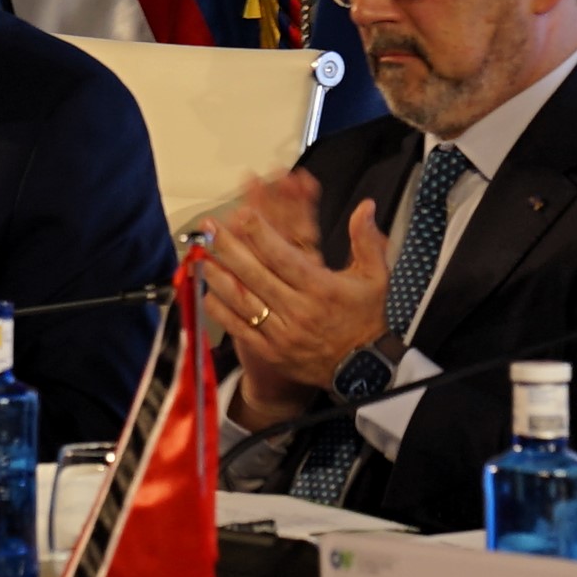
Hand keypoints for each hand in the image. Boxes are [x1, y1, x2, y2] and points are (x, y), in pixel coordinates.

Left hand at [208, 173, 384, 410]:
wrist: (362, 370)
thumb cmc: (365, 318)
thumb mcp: (375, 278)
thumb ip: (367, 240)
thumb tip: (365, 206)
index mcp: (322, 289)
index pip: (285, 258)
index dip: (261, 235)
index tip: (243, 214)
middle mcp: (299, 310)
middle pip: (257, 275)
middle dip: (230, 248)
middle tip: (210, 227)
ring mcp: (282, 333)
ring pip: (243, 301)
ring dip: (219, 278)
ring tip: (201, 256)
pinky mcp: (271, 351)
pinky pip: (240, 328)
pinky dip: (221, 311)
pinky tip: (206, 293)